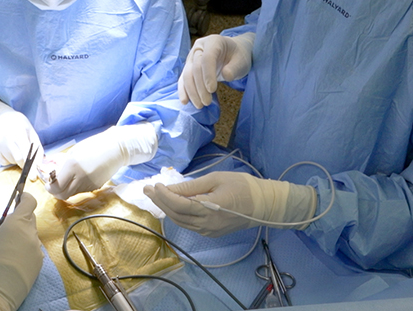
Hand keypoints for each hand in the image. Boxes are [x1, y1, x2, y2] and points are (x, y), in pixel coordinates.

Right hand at [0, 94, 42, 166]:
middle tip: (28, 162)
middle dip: (25, 164)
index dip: (30, 166)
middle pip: (18, 159)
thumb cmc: (20, 125)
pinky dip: (8, 159)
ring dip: (16, 159)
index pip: (25, 152)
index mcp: (18, 132)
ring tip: (15, 147)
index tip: (33, 177)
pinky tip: (8, 149)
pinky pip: (3, 162)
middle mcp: (5, 138)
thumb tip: (40, 166)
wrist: (1, 118)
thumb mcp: (32, 132)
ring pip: (11, 161)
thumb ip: (37, 148)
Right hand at [0, 192, 42, 310]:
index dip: (24, 198)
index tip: (18, 199)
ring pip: (30, 235)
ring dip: (21, 236)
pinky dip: (25, 249)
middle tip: (3, 230)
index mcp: (18, 223)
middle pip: (29, 219)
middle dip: (19, 219)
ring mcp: (37, 250)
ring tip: (6, 249)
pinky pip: (32, 249)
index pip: (29, 201)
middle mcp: (32, 234)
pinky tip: (12, 261)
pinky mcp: (39, 264)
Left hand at [45, 123, 156, 199]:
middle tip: (54, 186)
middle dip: (56, 193)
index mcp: (72, 166)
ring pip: (72, 194)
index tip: (48, 184)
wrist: (116, 149)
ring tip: (68, 179)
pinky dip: (77, 187)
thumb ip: (64, 164)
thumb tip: (55, 175)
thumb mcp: (74, 152)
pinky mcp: (96, 187)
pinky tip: (80, 177)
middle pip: (63, 195)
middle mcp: (80, 178)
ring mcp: (89, 184)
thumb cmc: (94, 145)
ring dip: (67, 190)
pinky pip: (82, 191)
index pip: (56, 186)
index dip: (50, 187)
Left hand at [143, 171, 316, 237]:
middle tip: (148, 188)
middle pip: (176, 215)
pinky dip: (177, 215)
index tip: (154, 185)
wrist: (263, 205)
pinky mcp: (211, 233)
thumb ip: (192, 187)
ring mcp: (209, 231)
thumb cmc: (242, 186)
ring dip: (166, 209)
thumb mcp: (215, 180)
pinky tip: (172, 206)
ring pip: (180, 222)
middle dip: (160, 201)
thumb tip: (170, 188)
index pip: (179, 205)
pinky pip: (189, 225)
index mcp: (209, 209)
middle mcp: (207, 224)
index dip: (164, 196)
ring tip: (156, 195)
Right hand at [178, 32, 254, 107]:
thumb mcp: (241, 61)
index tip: (212, 90)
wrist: (233, 52)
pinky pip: (183, 79)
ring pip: (187, 74)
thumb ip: (234, 68)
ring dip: (191, 91)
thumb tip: (226, 76)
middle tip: (207, 102)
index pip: (207, 58)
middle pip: (195, 68)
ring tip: (199, 105)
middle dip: (200, 87)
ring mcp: (192, 57)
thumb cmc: (238, 56)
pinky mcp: (189, 67)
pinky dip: (183, 90)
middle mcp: (199, 47)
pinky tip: (185, 101)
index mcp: (213, 42)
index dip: (208, 74)